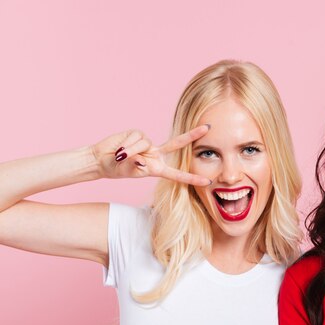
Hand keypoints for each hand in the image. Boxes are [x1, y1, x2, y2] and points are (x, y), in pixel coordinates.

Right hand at [90, 125, 210, 185]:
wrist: (101, 159)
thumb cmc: (116, 169)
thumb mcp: (126, 171)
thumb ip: (136, 166)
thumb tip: (143, 161)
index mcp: (157, 168)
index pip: (177, 174)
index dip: (192, 178)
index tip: (207, 181)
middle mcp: (156, 154)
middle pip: (177, 144)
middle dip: (192, 135)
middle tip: (208, 127)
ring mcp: (148, 143)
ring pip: (145, 143)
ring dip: (130, 150)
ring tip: (119, 156)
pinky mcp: (138, 134)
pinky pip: (136, 137)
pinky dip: (126, 144)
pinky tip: (119, 148)